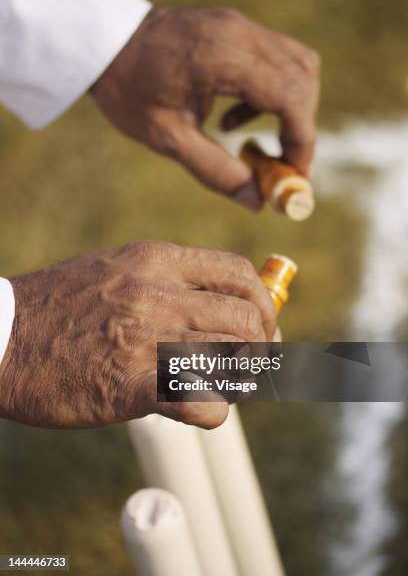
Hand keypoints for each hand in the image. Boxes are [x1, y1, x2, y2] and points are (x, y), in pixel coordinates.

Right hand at [0, 241, 275, 428]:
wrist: (0, 336)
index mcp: (155, 260)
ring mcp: (147, 337)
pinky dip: (213, 410)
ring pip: (235, 357)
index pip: (238, 272)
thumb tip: (217, 302)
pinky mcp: (133, 384)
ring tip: (225, 386)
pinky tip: (195, 408)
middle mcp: (158, 293)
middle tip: (253, 364)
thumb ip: (166, 280)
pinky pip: (205, 402)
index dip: (263, 301)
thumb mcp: (116, 270)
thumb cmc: (59, 306)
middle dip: (263, 345)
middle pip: (247, 317)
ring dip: (242, 379)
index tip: (262, 323)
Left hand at [91, 7, 319, 209]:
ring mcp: (240, 26)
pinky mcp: (236, 30)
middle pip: (304, 78)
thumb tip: (258, 202)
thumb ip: (215, 170)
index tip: (295, 175)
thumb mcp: (167, 138)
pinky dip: (272, 94)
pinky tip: (233, 120)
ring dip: (291, 109)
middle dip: (300, 128)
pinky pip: (277, 59)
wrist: (102, 42)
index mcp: (223, 57)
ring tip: (257, 143)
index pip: (290, 96)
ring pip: (298, 65)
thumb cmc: (128, 89)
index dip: (302, 140)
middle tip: (282, 166)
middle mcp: (240, 33)